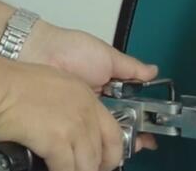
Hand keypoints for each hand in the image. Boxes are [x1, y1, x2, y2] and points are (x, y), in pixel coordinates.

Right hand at [0, 62, 130, 170]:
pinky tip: (49, 170)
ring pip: (88, 166)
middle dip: (96, 168)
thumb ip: (64, 108)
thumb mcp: (49, 87)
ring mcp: (74, 126)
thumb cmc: (9, 84)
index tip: (103, 163)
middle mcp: (84, 110)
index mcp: (84, 95)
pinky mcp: (58, 141)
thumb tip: (63, 132)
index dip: (111, 153)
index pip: (113, 132)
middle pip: (105, 152)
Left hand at [18, 22, 158, 154]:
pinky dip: (90, 141)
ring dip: (113, 140)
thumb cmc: (70, 49)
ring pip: (101, 132)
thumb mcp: (107, 57)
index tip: (149, 134)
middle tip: (139, 143)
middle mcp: (96, 102)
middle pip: (119, 124)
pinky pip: (81, 135)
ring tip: (123, 147)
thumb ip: (131, 67)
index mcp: (109, 86)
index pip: (130, 109)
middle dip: (130, 135)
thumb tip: (154, 71)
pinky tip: (99, 146)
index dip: (140, 123)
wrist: (41, 51)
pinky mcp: (66, 121)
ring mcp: (81, 113)